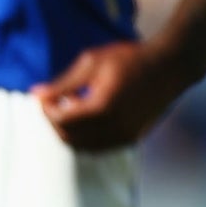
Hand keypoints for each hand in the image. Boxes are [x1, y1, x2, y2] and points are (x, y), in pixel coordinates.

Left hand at [30, 38, 193, 151]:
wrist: (170, 66)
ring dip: (69, 132)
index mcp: (102, 107)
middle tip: (53, 102)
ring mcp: (126, 136)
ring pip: (83, 147)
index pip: (60, 120)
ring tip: (70, 107)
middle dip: (54, 122)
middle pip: (69, 138)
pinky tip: (86, 116)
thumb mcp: (91, 63)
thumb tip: (35, 94)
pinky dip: (85, 137)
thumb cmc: (129, 58)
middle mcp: (115, 127)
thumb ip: (63, 83)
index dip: (46, 109)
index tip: (43, 95)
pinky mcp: (133, 139)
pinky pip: (99, 147)